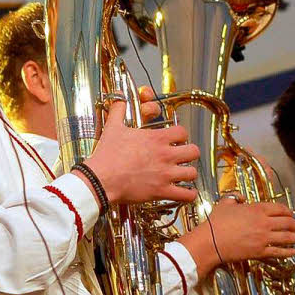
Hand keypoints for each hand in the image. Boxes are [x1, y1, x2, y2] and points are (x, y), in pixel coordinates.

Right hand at [81, 101, 198, 205]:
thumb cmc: (107, 155)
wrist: (101, 179)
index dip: (181, 135)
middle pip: (193, 151)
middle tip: (182, 156)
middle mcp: (165, 155)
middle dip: (189, 153)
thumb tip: (118, 98)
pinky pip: (187, 195)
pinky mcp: (162, 191)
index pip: (183, 132)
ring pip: (192, 173)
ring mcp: (165, 174)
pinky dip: (188, 195)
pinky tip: (184, 193)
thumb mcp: (113, 127)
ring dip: (188, 173)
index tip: (175, 139)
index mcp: (156, 139)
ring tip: (182, 174)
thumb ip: (118, 110)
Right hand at [180, 197, 294, 279]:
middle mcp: (264, 223)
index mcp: (257, 209)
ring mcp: (264, 238)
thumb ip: (235, 198)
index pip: (280, 208)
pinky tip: (294, 252)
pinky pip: (279, 252)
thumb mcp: (224, 204)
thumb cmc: (216, 222)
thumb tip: (241, 198)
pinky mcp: (261, 252)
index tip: (290, 213)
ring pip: (287, 238)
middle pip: (287, 222)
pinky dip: (289, 252)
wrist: (211, 241)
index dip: (288, 211)